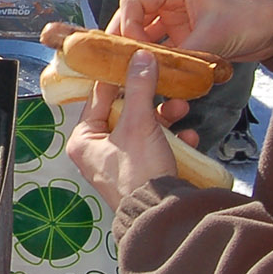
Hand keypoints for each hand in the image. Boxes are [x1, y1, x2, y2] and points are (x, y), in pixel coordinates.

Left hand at [63, 52, 191, 213]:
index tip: (134, 56)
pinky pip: (155, 148)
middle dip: (151, 100)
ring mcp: (120, 164)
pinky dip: (172, 141)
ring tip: (183, 109)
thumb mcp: (139, 123)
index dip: (118, 75)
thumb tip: (141, 56)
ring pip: (143, 129)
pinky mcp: (142, 174)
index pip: (98, 96)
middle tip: (167, 86)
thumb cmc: (140, 172)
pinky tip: (188, 138)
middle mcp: (97, 152)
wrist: (163, 217)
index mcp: (84, 140)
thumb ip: (139, 88)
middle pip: (124, 112)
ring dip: (166, 118)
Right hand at [108, 0, 272, 64]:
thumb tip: (158, 77)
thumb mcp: (214, 34)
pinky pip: (165, 50)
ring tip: (133, 75)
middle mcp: (171, 1)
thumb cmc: (250, 15)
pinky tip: (157, 78)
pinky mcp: (187, 37)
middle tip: (119, 65)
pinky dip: (160, 63)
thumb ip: (183, 54)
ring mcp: (178, 20)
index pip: (133, 1)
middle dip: (126, 41)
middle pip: (134, 18)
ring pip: (147, 37)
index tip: (132, 49)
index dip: (126, 24)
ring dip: (142, 54)